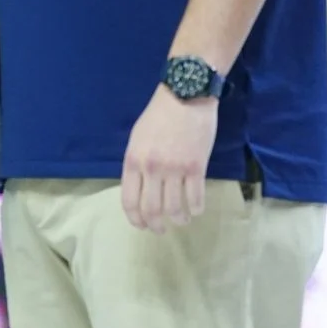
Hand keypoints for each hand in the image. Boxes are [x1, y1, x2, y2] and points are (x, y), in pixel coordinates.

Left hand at [121, 86, 219, 231]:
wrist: (186, 96)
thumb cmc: (159, 116)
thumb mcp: (137, 138)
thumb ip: (137, 164)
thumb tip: (140, 188)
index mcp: (133, 161)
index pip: (129, 200)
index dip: (135, 218)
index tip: (141, 225)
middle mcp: (152, 169)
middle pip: (151, 209)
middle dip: (155, 225)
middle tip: (160, 230)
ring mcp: (175, 169)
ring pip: (175, 208)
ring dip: (179, 219)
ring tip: (181, 220)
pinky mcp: (197, 167)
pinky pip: (196, 197)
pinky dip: (196, 209)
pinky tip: (196, 210)